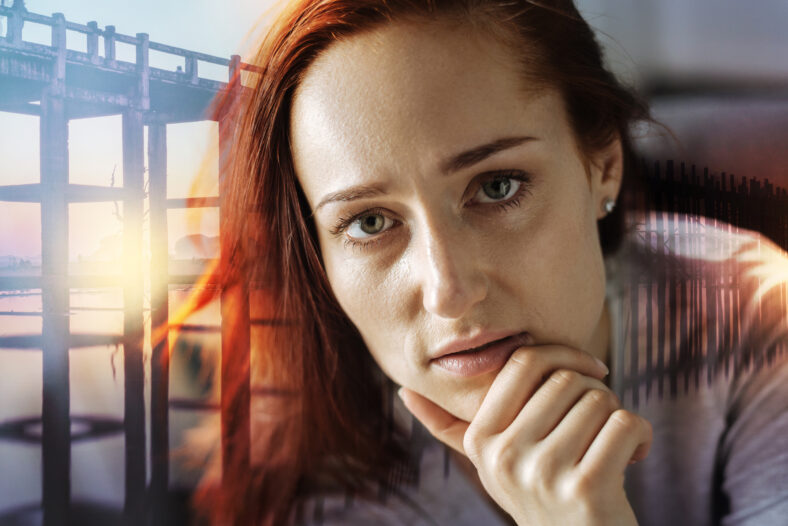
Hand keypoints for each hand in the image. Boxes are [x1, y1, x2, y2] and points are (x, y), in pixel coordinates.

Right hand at [398, 344, 651, 525]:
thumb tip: (402, 391)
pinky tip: (635, 456)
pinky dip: (641, 436)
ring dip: (618, 416)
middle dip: (597, 393)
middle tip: (600, 421)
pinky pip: (625, 425)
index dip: (562, 355)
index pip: (522, 362)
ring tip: (611, 445)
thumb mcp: (490, 463)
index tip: (589, 372)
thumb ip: (448, 427)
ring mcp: (542, 474)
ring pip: (598, 401)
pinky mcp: (585, 490)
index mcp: (480, 439)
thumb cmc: (540, 496)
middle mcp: (503, 456)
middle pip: (565, 379)